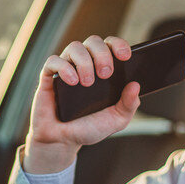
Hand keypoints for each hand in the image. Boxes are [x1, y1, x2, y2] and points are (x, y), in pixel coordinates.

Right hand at [23, 35, 140, 173]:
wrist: (63, 142)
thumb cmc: (89, 127)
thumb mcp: (116, 120)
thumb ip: (129, 105)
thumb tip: (136, 85)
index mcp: (102, 69)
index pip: (111, 45)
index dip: (119, 45)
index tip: (125, 56)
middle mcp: (84, 64)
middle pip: (93, 41)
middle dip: (102, 54)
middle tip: (106, 73)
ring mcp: (66, 69)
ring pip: (74, 47)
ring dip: (84, 61)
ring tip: (87, 83)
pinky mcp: (48, 77)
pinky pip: (53, 61)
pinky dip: (64, 68)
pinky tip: (72, 82)